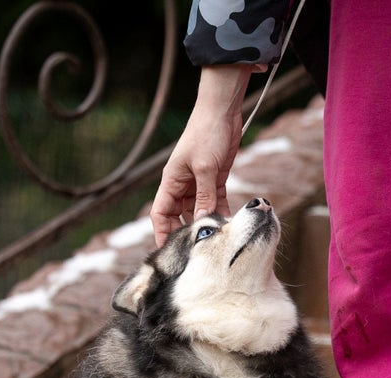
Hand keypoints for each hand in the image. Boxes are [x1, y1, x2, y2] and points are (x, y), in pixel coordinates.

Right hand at [151, 65, 253, 246]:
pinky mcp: (216, 180)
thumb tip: (203, 222)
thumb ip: (205, 197)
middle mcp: (182, 185)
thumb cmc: (207, 134)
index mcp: (171, 182)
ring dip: (208, 223)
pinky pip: (216, 202)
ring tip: (217, 241)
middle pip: (180, 217)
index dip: (163, 233)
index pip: (161, 214)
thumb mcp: (205, 168)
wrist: (223, 112)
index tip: (170, 252)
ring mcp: (199, 183)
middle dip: (187, 232)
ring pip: (200, 211)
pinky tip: (230, 225)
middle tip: (198, 250)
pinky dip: (222, 212)